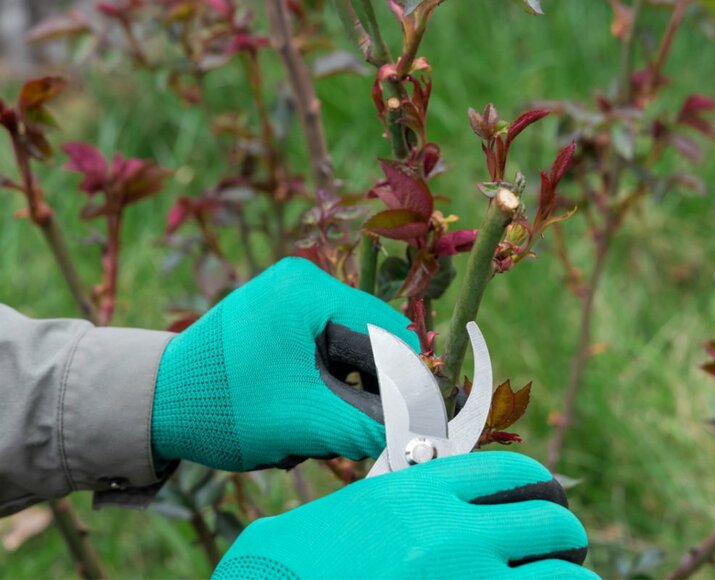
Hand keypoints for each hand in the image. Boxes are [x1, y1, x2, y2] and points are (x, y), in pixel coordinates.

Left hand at [151, 257, 418, 470]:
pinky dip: (325, 385)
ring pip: (348, 349)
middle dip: (368, 391)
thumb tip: (425, 438)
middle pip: (368, 340)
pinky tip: (305, 413)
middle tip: (356, 433)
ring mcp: (287, 297)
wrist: (154, 403)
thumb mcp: (305, 420)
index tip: (416, 422)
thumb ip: (369, 427)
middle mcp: (301, 282)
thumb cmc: (225, 407)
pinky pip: (323, 349)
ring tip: (320, 427)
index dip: (406, 380)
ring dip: (346, 392)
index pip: (385, 332)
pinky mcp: (277, 316)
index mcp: (309, 291)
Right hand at [213, 452, 598, 578]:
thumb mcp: (373, 506)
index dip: (544, 488)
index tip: (548, 500)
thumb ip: (430, 496)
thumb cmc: (315, 554)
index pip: (518, 476)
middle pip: (552, 525)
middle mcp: (452, 537)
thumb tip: (486, 495)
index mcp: (425, 493)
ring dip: (570, 578)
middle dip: (566, 537)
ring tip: (563, 578)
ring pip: (564, 578)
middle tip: (564, 548)